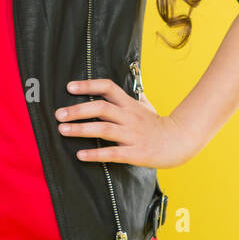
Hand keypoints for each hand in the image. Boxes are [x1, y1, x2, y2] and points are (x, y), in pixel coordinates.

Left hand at [56, 79, 194, 168]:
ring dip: (80, 129)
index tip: (69, 87)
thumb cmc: (160, 124)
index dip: (88, 85)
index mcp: (130, 104)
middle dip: (78, 110)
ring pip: (103, 129)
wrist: (180, 142)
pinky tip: (80, 155)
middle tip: (58, 114)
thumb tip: (129, 84)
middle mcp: (129, 117)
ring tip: (63, 130)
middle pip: (101, 108)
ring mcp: (132, 135)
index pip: (108, 88)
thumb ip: (133, 96)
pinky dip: (95, 154)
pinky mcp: (135, 153)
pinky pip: (112, 153)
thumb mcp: (146, 106)